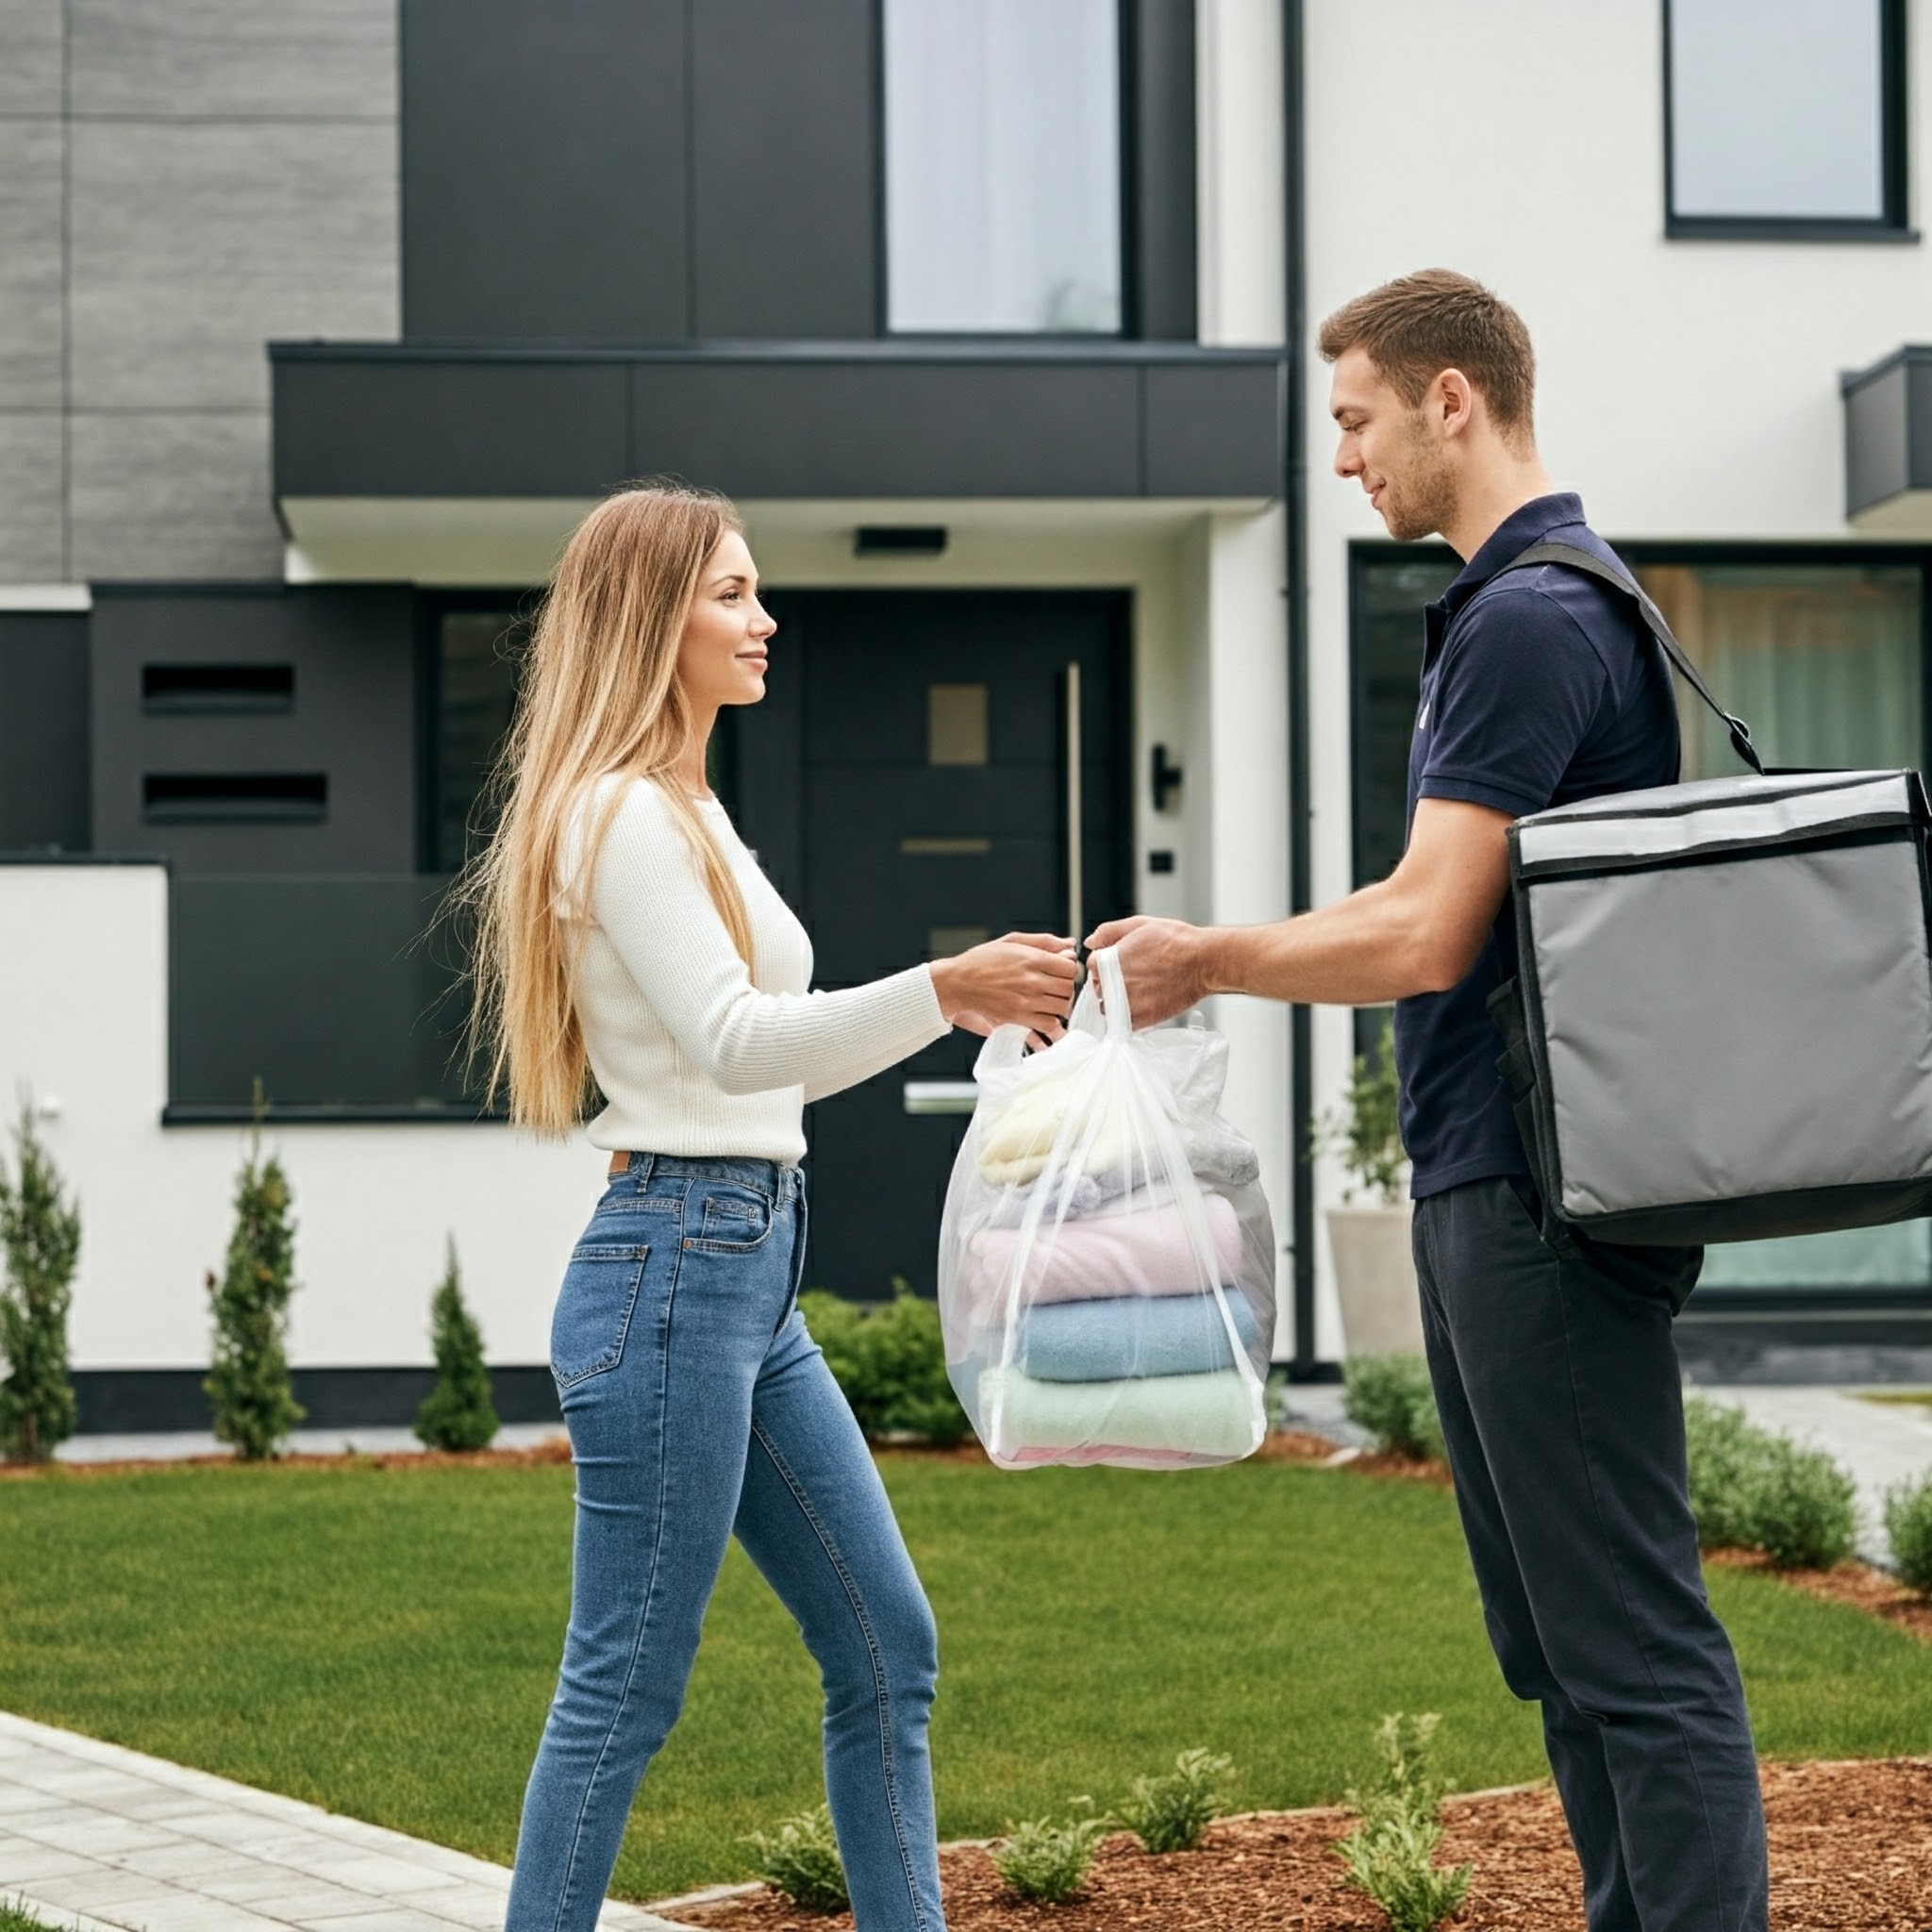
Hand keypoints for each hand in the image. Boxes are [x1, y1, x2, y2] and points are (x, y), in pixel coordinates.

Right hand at [930, 933, 1080, 1043]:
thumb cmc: (982, 960)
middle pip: (1068, 988)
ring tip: (1047, 999)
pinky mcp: (1018, 1018)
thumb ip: (1044, 941)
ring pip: (1062, 1007)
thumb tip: (1070, 945)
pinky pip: (1048, 1024)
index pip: (1070, 968)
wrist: (957, 983)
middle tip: (1054, 986)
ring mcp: (1025, 1002)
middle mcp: (1031, 981)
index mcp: (1031, 959)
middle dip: (1065, 987)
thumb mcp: (1012, 941)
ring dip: (1059, 1004)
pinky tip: (1040, 1011)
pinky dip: (1049, 1019)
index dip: (1068, 970)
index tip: (1059, 971)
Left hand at [1083, 915, 1209, 1027]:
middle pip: (1099, 986)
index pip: (1092, 966)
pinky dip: (1129, 1016)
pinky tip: (1145, 1003)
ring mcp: (1126, 1003)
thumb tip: (1090, 942)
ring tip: (1140, 991)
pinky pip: (1123, 1023)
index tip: (1121, 963)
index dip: (1105, 963)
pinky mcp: (1140, 1019)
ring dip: (1117, 1001)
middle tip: (1135, 976)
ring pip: (1108, 1006)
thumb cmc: (1176, 941)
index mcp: (1109, 960)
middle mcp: (1113, 983)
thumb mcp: (1140, 924)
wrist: (1204, 962)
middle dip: (1110, 981)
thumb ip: (1109, 931)